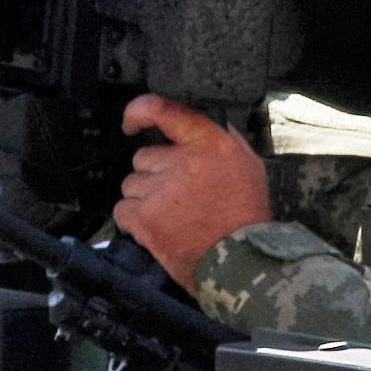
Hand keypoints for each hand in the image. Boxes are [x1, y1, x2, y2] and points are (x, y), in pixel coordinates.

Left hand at [114, 94, 272, 291]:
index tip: (130, 122)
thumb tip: (194, 126)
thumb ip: (222, 140)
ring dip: (144, 198)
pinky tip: (155, 228)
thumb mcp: (248, 164)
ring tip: (169, 216)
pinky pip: (123, 209)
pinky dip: (133, 219)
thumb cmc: (246, 216)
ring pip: (131, 184)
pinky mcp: (146, 217)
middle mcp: (183, 161)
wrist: (241, 261)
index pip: (164, 110)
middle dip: (154, 174)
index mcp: (210, 143)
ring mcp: (161, 189)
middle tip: (175, 195)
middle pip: (143, 157)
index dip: (139, 110)